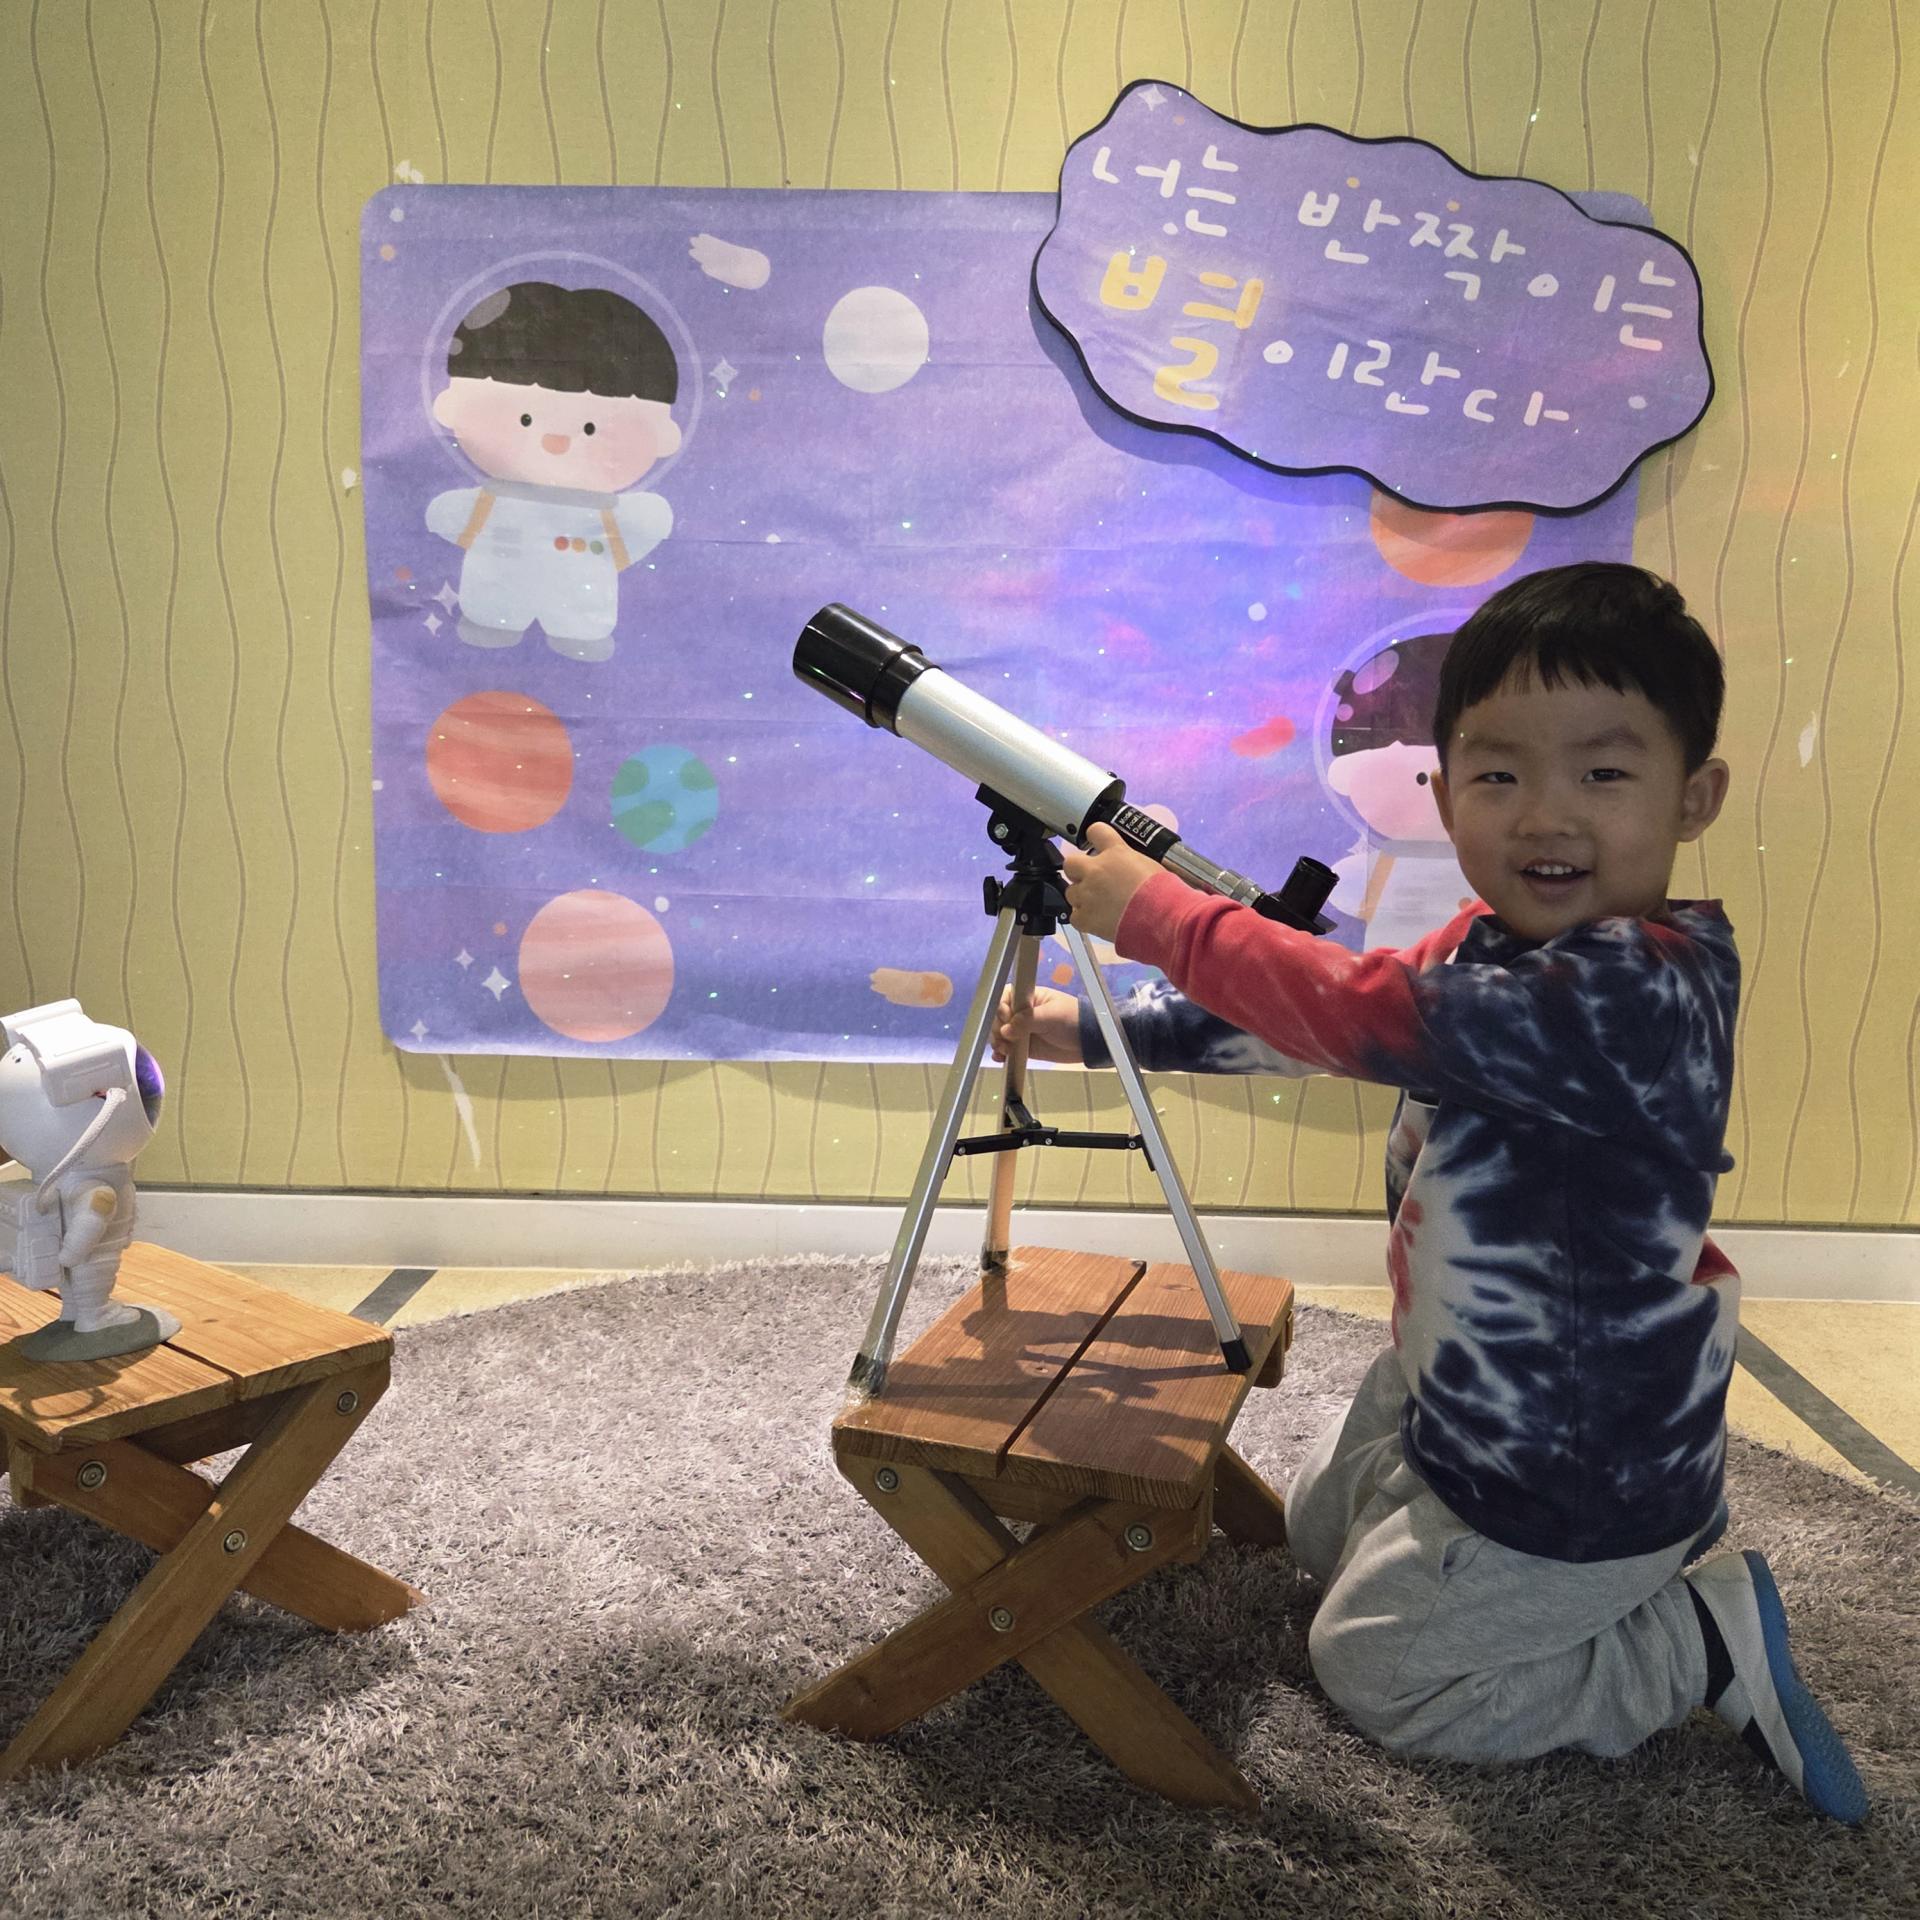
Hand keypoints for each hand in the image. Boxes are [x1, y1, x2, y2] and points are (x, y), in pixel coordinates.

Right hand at [991, 985, 1083, 1064]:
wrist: (1089, 1042)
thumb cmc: (1075, 1020)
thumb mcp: (1052, 1016)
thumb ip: (1028, 1020)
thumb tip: (1006, 1029)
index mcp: (1028, 997)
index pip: (1005, 998)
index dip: (1002, 1009)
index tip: (1006, 1019)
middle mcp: (1022, 1013)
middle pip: (998, 1018)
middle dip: (998, 1028)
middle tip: (1006, 1038)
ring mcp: (1022, 1030)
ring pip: (999, 1034)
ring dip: (998, 1042)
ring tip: (1005, 1050)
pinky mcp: (1024, 1046)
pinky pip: (1006, 1049)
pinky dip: (1001, 1053)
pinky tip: (1002, 1057)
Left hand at [1061, 821, 1161, 943]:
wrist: (1161, 918)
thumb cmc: (1163, 893)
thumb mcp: (1149, 865)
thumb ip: (1130, 863)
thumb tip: (1127, 869)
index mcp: (1116, 852)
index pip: (1096, 831)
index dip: (1095, 837)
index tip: (1096, 843)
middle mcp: (1096, 870)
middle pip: (1070, 863)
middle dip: (1078, 871)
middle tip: (1093, 880)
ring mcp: (1087, 894)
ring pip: (1070, 892)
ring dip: (1082, 897)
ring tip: (1100, 905)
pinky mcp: (1084, 917)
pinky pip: (1074, 917)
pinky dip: (1084, 919)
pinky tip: (1098, 920)